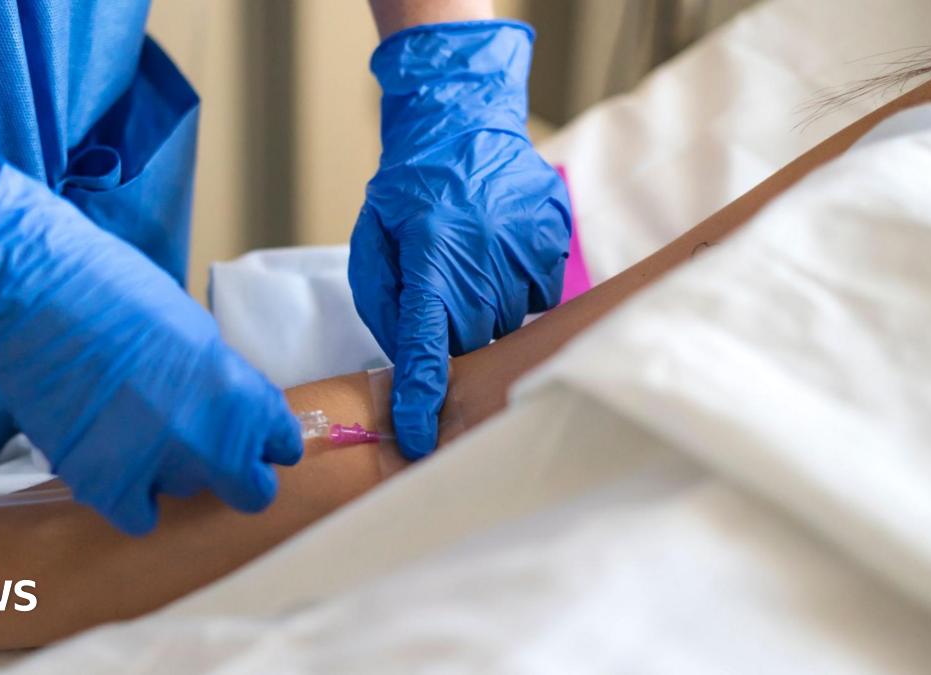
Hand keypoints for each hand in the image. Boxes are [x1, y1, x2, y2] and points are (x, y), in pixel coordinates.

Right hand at [0, 164, 301, 534]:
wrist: (39, 293)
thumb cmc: (117, 293)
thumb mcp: (198, 333)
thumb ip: (224, 385)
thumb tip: (230, 415)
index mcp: (241, 395)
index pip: (282, 446)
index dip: (266, 442)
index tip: (255, 441)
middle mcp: (209, 440)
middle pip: (251, 492)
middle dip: (236, 476)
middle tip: (207, 453)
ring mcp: (157, 467)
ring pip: (186, 491)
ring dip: (170, 469)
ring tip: (134, 427)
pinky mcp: (104, 484)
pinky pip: (138, 516)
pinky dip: (129, 496)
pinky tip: (115, 463)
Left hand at [350, 21, 570, 458]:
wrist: (462, 123)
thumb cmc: (408, 189)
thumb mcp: (374, 242)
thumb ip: (386, 304)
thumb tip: (408, 358)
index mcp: (432, 260)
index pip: (427, 350)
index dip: (421, 401)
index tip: (419, 441)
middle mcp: (484, 261)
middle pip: (472, 343)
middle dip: (451, 337)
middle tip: (440, 300)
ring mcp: (527, 251)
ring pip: (508, 324)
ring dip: (485, 312)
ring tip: (470, 266)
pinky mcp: (555, 242)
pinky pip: (538, 298)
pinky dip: (516, 291)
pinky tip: (497, 256)